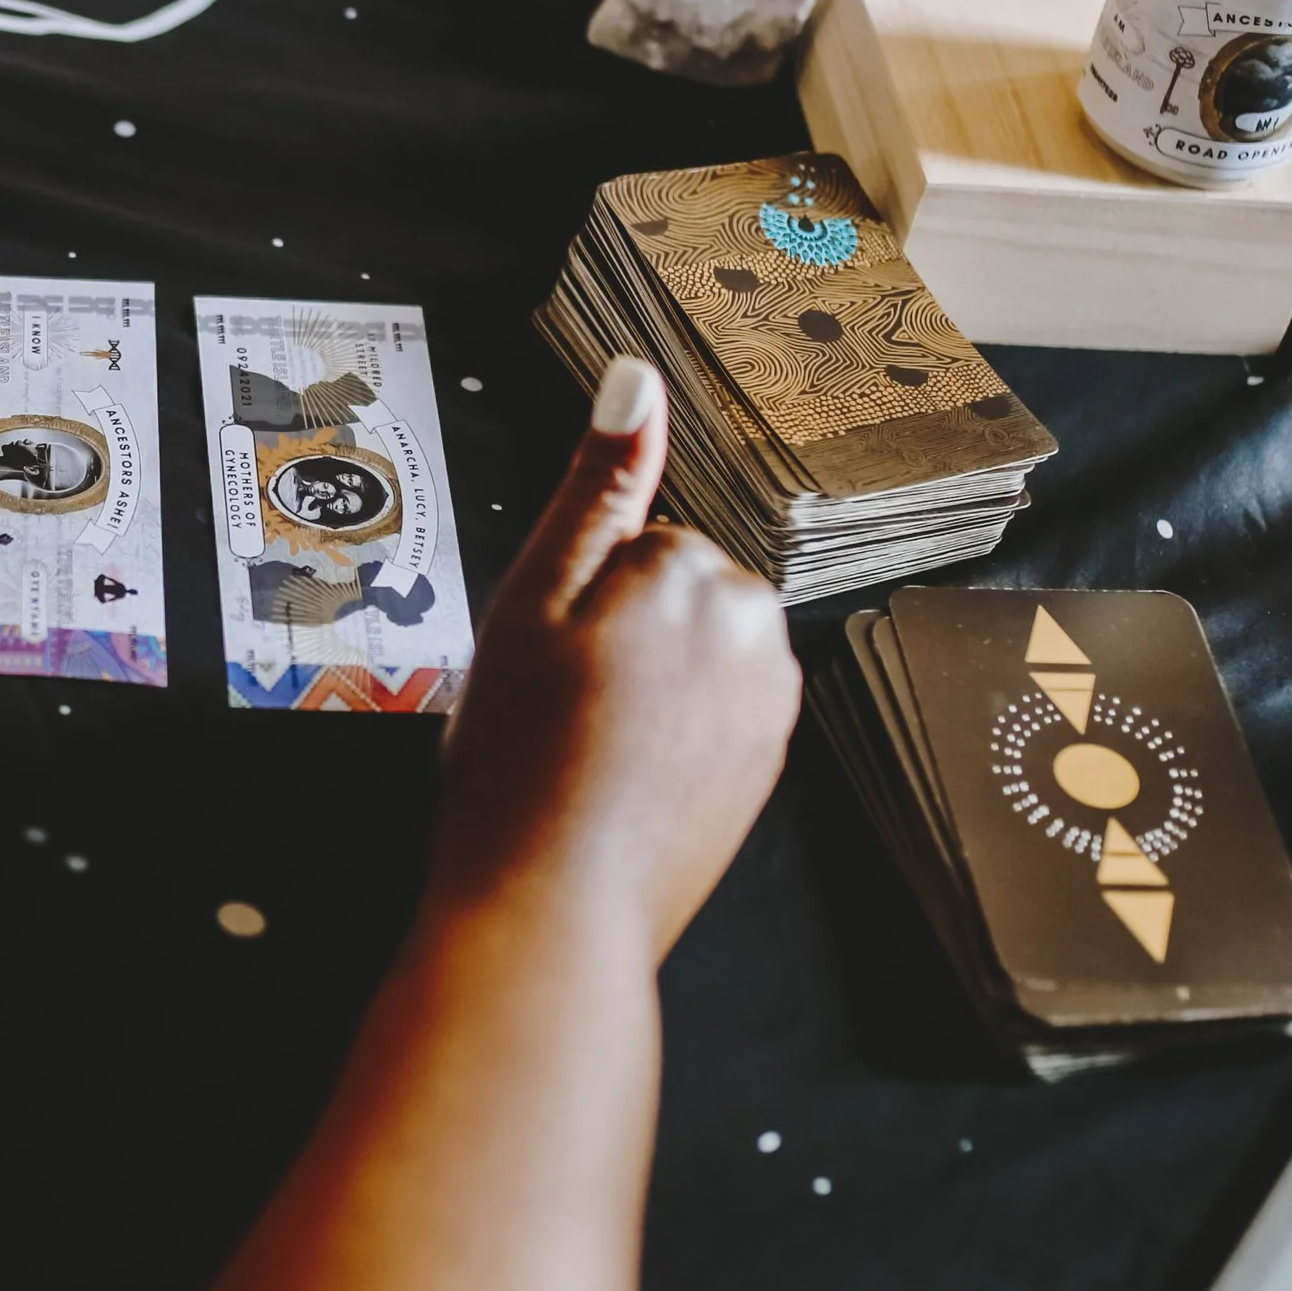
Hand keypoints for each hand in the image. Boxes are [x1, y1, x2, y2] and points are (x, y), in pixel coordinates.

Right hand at [431, 359, 799, 958]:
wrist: (551, 913)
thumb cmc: (521, 765)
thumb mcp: (530, 602)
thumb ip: (596, 483)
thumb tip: (636, 377)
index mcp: (695, 577)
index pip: (629, 544)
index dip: (572, 600)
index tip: (545, 660)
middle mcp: (756, 630)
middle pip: (672, 589)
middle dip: (618, 633)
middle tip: (557, 706)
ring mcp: (770, 703)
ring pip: (691, 650)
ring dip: (644, 682)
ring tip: (582, 749)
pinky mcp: (767, 764)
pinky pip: (710, 712)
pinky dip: (670, 734)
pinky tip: (618, 782)